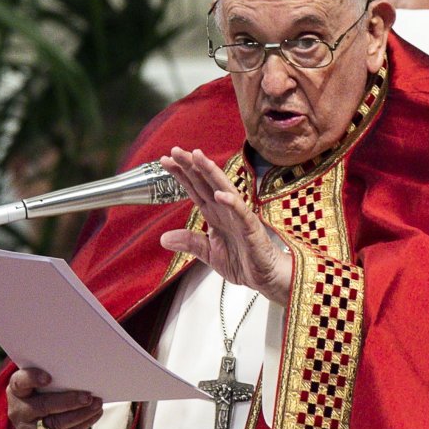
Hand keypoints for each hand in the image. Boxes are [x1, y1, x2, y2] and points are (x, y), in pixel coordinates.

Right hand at [6, 368, 102, 428]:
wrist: (38, 418)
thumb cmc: (45, 392)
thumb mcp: (42, 382)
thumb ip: (55, 375)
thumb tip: (82, 371)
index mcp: (17, 390)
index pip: (20, 382)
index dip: (32, 379)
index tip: (48, 377)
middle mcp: (18, 412)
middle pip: (43, 406)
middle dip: (69, 401)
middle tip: (88, 396)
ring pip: (56, 425)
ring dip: (81, 415)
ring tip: (97, 405)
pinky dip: (83, 425)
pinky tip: (94, 415)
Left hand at [158, 148, 291, 303]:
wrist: (264, 277)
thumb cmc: (242, 262)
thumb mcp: (208, 253)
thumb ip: (189, 243)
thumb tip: (163, 238)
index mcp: (214, 214)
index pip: (195, 189)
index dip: (181, 174)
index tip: (166, 161)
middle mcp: (225, 210)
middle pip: (206, 183)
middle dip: (191, 166)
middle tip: (175, 151)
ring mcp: (238, 216)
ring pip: (223, 188)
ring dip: (210, 173)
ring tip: (197, 158)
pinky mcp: (251, 228)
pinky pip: (241, 212)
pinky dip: (231, 202)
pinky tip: (220, 194)